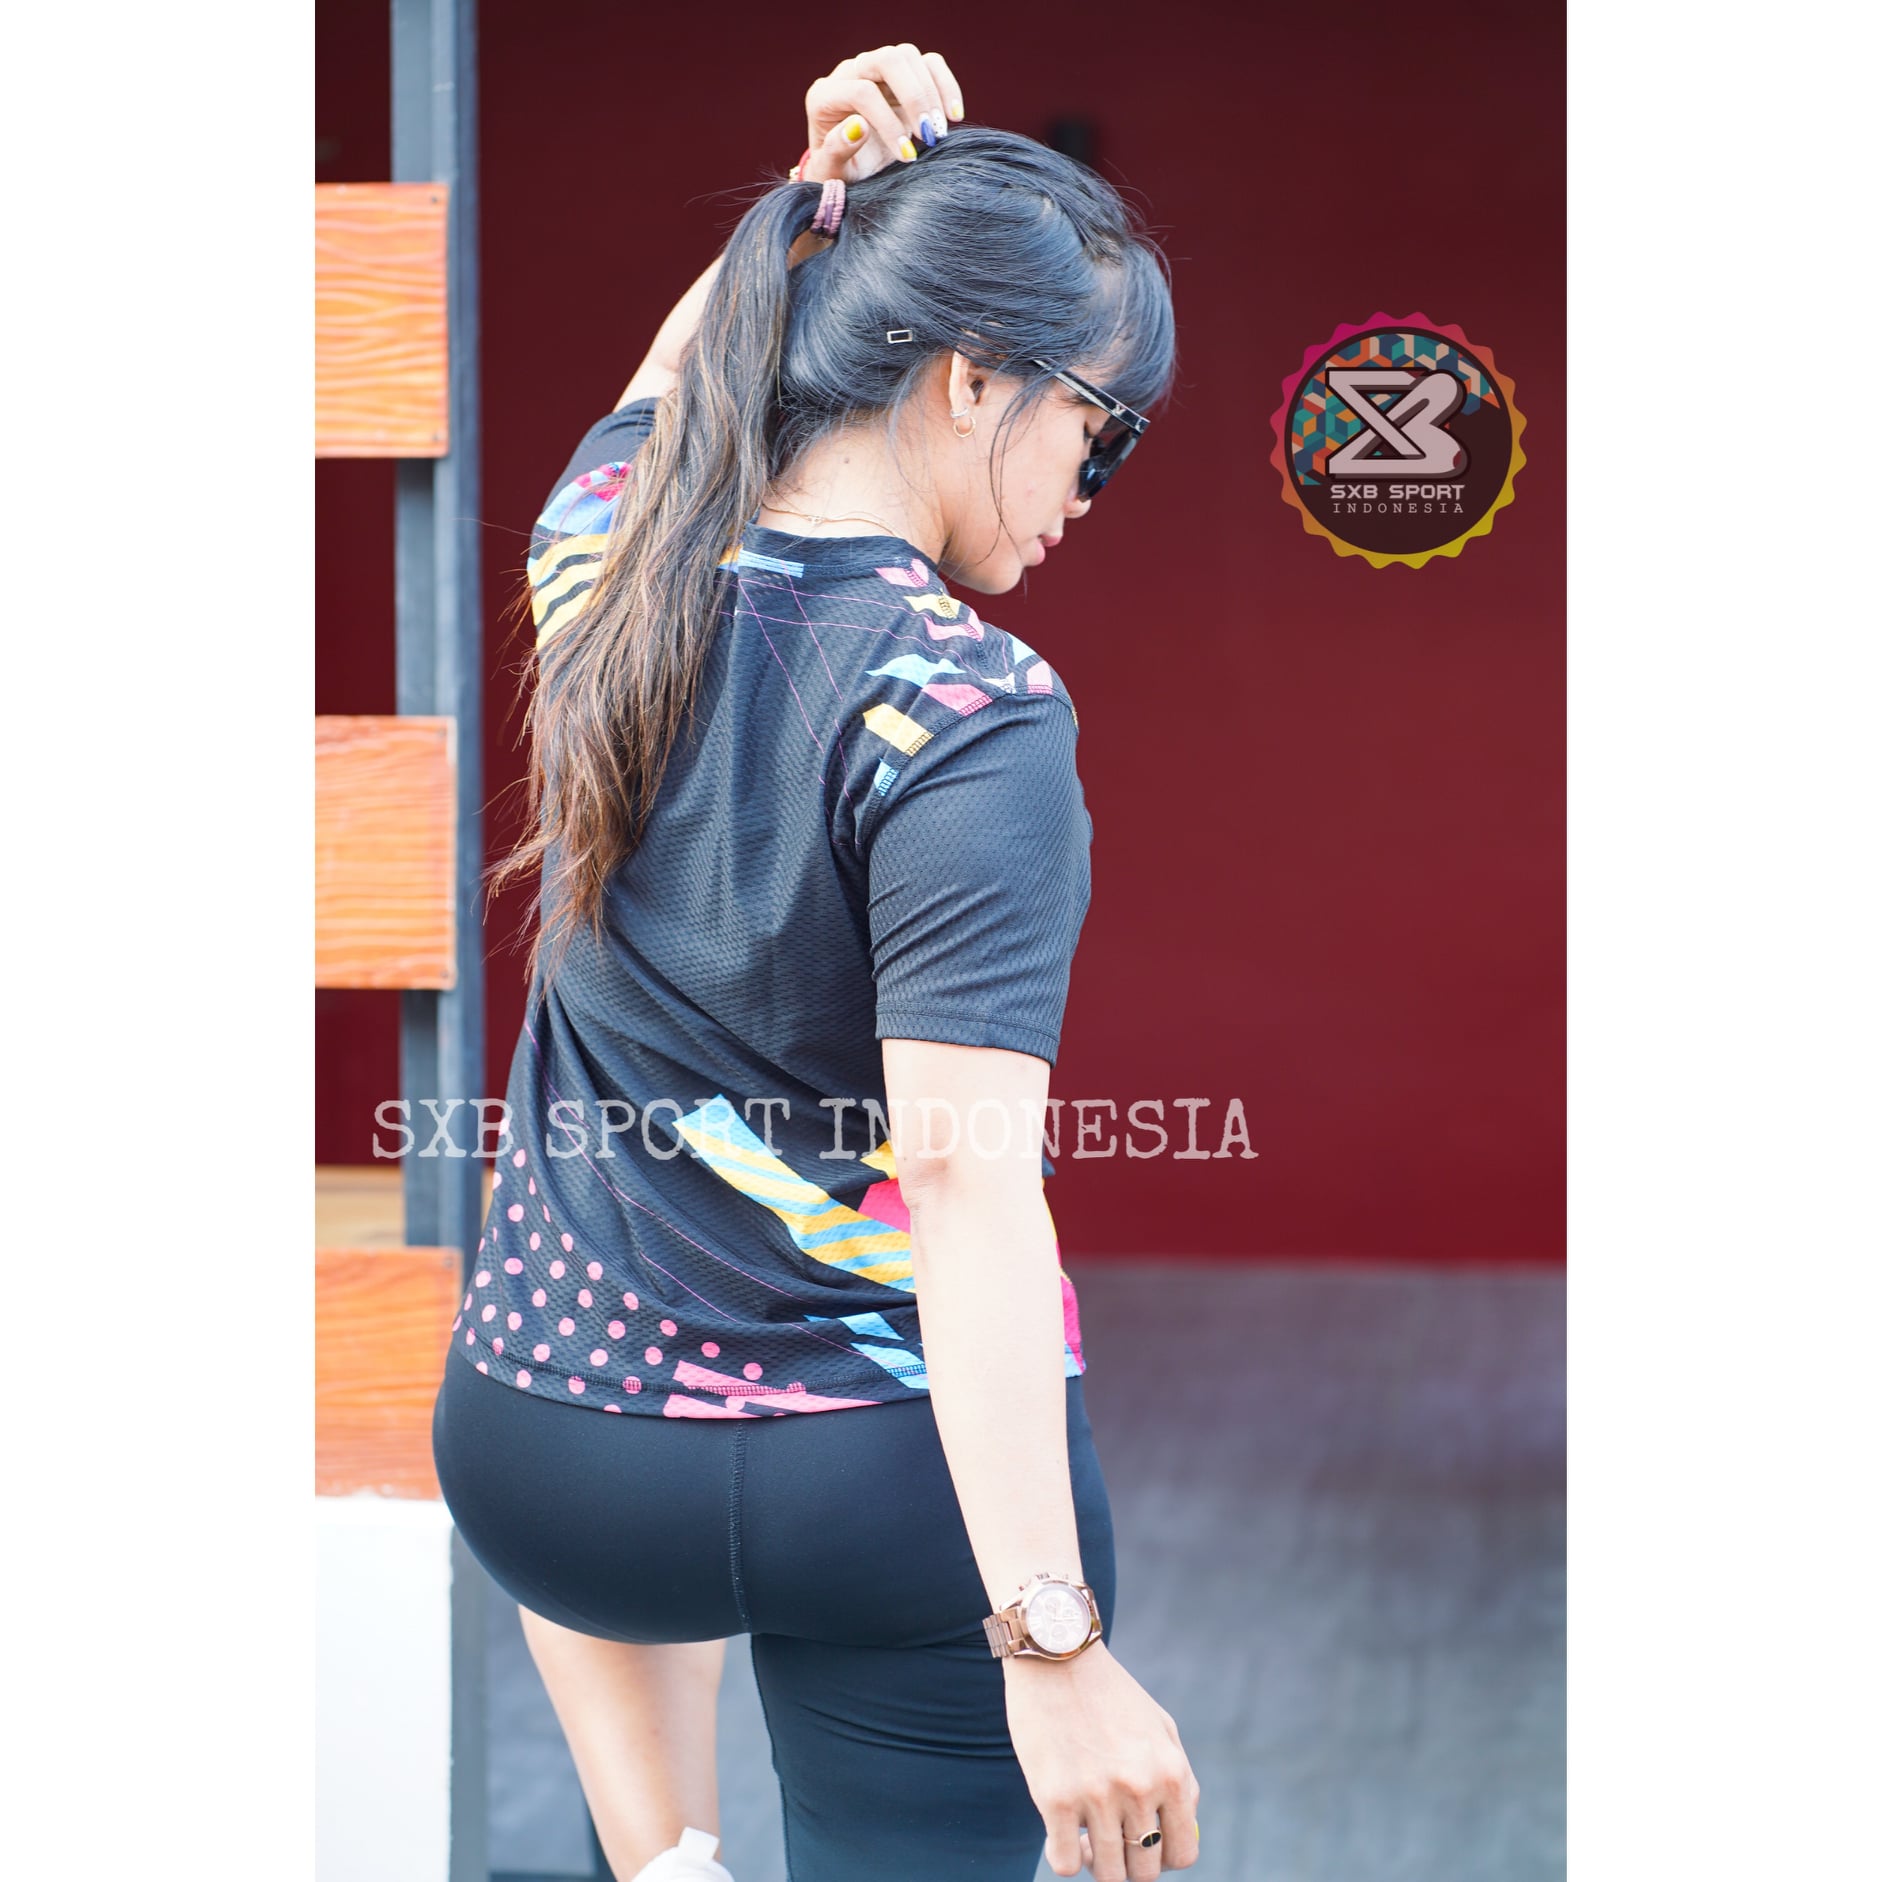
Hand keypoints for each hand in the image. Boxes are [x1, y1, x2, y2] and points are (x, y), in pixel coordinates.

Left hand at [799, 43, 963, 182]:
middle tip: (930, 136)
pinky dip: (946, 86)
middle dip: (914, 97)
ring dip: (932, 93)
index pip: (862, 92)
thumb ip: (836, 151)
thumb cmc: (839, 176)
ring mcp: (878, 71)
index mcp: (826, 96)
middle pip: (888, 60)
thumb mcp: (832, 174)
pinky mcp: (903, 76)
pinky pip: (930, 64)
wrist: (852, 173)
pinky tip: (953, 116)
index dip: (887, 123)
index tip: (907, 157)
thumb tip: (857, 126)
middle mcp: (851, 73)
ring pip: (910, 57)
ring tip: (939, 133)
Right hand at [1003, 1641, 1202, 1878]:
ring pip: (1106, 1873)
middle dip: (1128, 1864)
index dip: (1163, 1859)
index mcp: (1170, 1773)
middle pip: (1144, 1871)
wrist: (1057, 1655)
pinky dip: (1063, 1857)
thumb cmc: (1109, 1692)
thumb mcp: (1159, 1728)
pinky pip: (1064, 1863)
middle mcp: (1138, 1788)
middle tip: (1109, 1841)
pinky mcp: (1054, 1798)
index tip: (1143, 1844)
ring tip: (1084, 1837)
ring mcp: (1096, 1795)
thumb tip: (1182, 1831)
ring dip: (1095, 1862)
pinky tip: (1059, 1833)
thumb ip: (1179, 1778)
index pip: (1183, 1853)